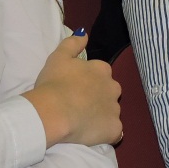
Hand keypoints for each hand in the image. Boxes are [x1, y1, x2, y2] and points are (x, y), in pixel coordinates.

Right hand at [22, 31, 121, 146]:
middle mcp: (113, 87)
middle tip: (79, 104)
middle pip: (109, 91)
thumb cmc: (54, 83)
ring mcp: (115, 110)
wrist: (53, 112)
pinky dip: (106, 132)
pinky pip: (114, 132)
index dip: (88, 80)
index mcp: (102, 69)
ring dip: (101, 115)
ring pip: (111, 111)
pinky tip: (92, 133)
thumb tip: (85, 33)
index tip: (75, 87)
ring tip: (83, 121)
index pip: (100, 72)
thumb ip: (73, 42)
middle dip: (99, 96)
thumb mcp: (58, 56)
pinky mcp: (114, 129)